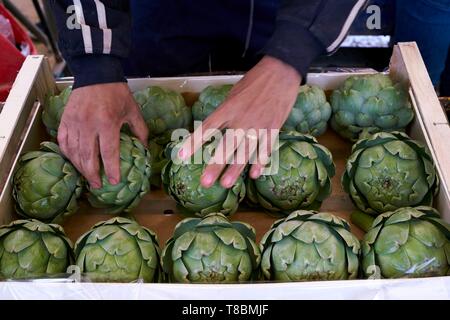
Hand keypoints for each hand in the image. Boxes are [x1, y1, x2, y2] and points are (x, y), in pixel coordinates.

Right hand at [58, 83, 147, 188]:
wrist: (96, 73)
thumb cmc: (117, 93)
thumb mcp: (133, 110)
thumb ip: (140, 130)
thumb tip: (144, 148)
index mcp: (107, 123)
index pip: (108, 153)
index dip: (111, 169)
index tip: (114, 182)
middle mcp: (88, 125)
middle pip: (88, 157)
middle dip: (93, 174)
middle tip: (98, 186)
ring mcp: (74, 123)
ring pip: (74, 152)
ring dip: (81, 168)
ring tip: (88, 178)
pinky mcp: (65, 120)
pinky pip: (64, 142)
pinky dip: (68, 155)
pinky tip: (75, 162)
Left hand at [179, 56, 300, 187]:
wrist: (281, 73)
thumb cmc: (254, 81)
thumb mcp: (233, 93)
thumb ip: (225, 112)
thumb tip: (215, 129)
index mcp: (228, 108)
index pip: (207, 128)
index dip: (194, 143)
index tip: (181, 156)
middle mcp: (242, 119)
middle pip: (226, 146)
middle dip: (215, 165)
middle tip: (206, 182)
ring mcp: (259, 125)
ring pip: (245, 152)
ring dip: (235, 170)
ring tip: (226, 183)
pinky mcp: (273, 128)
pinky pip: (266, 148)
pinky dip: (260, 162)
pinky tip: (255, 174)